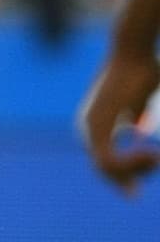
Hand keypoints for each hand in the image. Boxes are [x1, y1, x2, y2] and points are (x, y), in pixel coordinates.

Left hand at [80, 48, 159, 193]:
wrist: (134, 51)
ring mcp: (91, 126)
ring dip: (134, 170)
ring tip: (156, 159)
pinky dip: (131, 165)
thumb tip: (138, 130)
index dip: (124, 173)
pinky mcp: (98, 123)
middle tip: (139, 191)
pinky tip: (153, 156)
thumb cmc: (141, 72)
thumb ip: (136, 116)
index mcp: (97, 123)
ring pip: (105, 168)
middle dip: (126, 179)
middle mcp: (88, 126)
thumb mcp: (139, 101)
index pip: (104, 160)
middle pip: (103, 169)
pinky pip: (108, 160)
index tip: (141, 182)